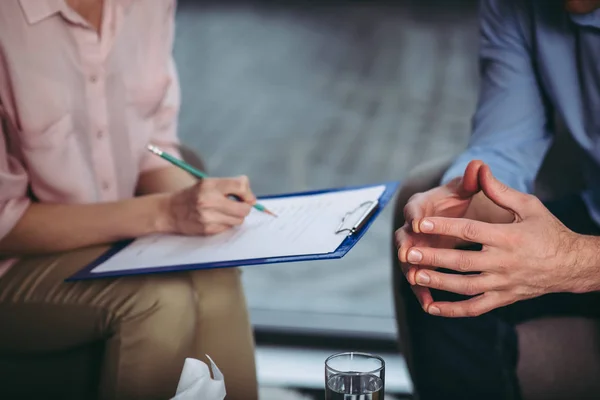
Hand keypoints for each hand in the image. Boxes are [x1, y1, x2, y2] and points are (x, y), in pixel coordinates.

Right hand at [165, 176, 256, 235]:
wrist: (170, 211)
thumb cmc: (193, 195)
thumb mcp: (208, 183)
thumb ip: (230, 186)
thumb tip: (252, 198)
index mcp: (209, 185)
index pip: (240, 186)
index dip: (247, 193)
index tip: (246, 196)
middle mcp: (208, 200)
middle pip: (243, 208)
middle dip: (245, 207)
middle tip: (240, 206)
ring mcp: (208, 217)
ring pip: (238, 220)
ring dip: (236, 217)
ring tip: (226, 212)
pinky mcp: (207, 230)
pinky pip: (228, 227)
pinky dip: (226, 223)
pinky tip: (216, 219)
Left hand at [406, 164, 585, 316]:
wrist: (572, 265)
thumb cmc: (548, 231)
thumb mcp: (529, 206)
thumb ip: (500, 190)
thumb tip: (479, 168)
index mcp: (508, 237)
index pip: (470, 231)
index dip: (443, 227)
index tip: (420, 224)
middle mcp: (505, 262)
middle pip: (463, 262)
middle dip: (433, 258)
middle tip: (409, 253)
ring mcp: (503, 283)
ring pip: (466, 287)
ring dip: (438, 283)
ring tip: (415, 276)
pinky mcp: (504, 299)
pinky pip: (475, 308)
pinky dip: (453, 310)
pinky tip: (431, 307)